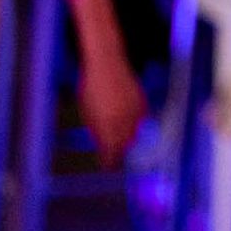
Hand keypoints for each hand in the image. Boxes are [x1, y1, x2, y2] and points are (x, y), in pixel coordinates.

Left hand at [78, 48, 147, 166]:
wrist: (106, 62)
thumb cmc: (92, 86)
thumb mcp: (88, 112)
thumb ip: (97, 130)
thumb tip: (103, 145)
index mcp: (107, 124)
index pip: (111, 152)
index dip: (110, 162)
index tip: (107, 167)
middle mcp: (123, 120)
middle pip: (125, 145)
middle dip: (119, 153)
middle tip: (114, 157)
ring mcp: (134, 111)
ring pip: (135, 134)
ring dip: (128, 140)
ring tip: (121, 142)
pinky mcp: (142, 102)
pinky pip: (141, 121)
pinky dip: (135, 126)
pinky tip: (129, 125)